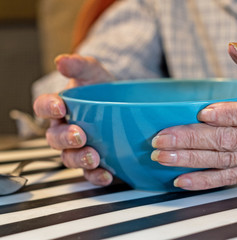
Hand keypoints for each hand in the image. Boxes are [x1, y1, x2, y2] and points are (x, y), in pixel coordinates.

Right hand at [33, 54, 114, 185]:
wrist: (124, 103)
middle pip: (54, 138)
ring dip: (79, 159)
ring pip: (69, 158)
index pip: (43, 108)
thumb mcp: (93, 73)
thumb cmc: (102, 88)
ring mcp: (78, 147)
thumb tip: (61, 61)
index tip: (60, 106)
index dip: (48, 108)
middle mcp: (64, 130)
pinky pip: (90, 173)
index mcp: (59, 108)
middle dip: (65, 138)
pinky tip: (107, 174)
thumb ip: (79, 66)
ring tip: (93, 157)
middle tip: (79, 135)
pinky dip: (96, 176)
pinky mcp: (94, 160)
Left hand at [151, 43, 236, 190]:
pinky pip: (231, 177)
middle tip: (162, 139)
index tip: (203, 113)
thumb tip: (232, 49)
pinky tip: (183, 180)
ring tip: (163, 157)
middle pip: (230, 141)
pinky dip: (206, 181)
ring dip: (191, 161)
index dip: (229, 115)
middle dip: (192, 141)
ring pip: (225, 161)